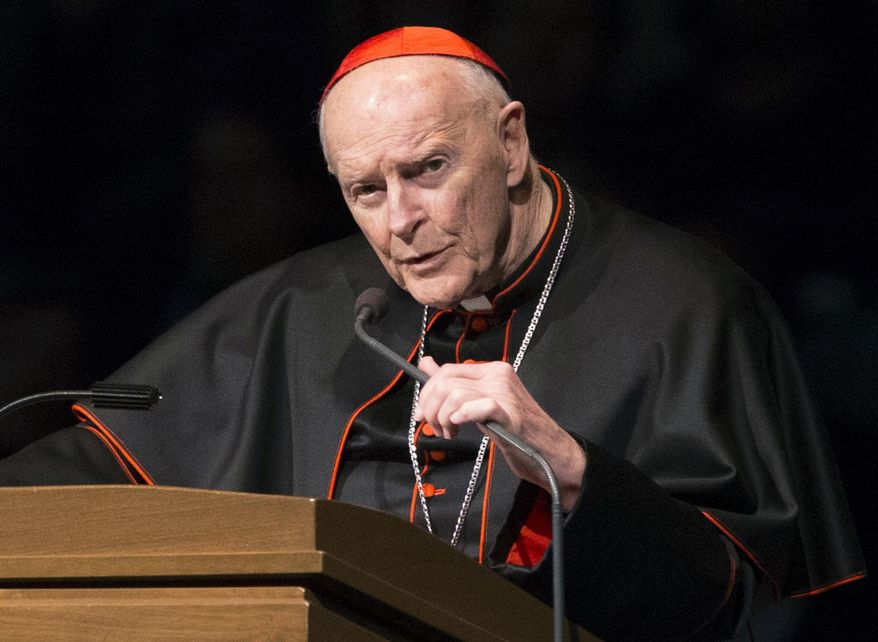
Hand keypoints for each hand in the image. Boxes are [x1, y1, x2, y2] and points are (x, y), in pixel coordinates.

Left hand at [413, 356, 585, 509]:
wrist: (549, 451)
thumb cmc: (515, 430)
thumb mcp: (480, 403)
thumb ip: (455, 383)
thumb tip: (426, 364)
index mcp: (492, 371)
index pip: (447, 371)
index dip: (427, 393)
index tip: (421, 414)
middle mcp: (498, 376)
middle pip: (446, 381)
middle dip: (430, 407)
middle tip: (434, 427)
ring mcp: (505, 394)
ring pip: (455, 394)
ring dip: (443, 418)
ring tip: (450, 433)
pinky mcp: (510, 414)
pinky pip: (479, 406)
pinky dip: (462, 416)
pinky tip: (460, 426)